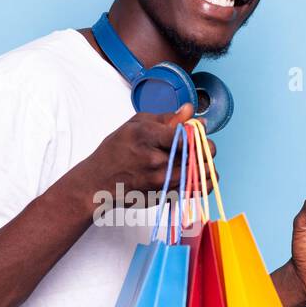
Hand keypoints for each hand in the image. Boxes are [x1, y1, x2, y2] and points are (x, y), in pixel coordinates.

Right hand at [73, 103, 216, 212]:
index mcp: (147, 137)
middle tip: (200, 144)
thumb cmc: (115, 151)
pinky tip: (200, 174)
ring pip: (203, 172)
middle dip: (205, 146)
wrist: (98, 184)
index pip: (185, 134)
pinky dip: (204, 180)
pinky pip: (198, 189)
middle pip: (199, 152)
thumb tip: (190, 110)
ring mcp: (162, 181)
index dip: (196, 131)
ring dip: (207, 163)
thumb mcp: (135, 125)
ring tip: (199, 158)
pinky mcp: (165, 195)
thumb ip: (166, 118)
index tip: (194, 131)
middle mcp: (156, 161)